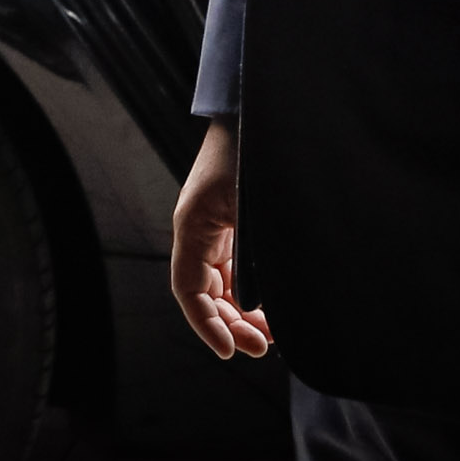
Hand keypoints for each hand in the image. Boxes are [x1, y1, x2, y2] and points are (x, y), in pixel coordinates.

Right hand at [168, 118, 270, 359]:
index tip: (231, 351)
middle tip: (264, 346)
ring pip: (219, 283)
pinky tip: (270, 303)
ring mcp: (212, 225)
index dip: (207, 325)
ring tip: (271, 333)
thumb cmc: (253, 151)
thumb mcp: (255, 207)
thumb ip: (257, 255)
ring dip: (240, 311)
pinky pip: (231, 267)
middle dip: (230, 324)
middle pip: (204, 293)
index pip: (188, 290)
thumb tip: (267, 302)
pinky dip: (247, 290)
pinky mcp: (229, 221)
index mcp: (193, 226)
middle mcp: (197, 230)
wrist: (254, 109)